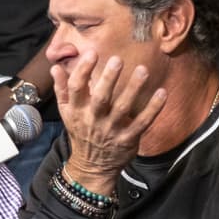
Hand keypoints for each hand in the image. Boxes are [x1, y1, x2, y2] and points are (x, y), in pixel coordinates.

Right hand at [53, 51, 165, 193]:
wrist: (92, 165)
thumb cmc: (80, 132)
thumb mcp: (66, 112)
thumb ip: (62, 89)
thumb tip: (56, 67)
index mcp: (76, 111)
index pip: (76, 88)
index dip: (83, 70)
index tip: (91, 53)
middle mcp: (93, 119)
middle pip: (100, 97)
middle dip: (109, 78)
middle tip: (117, 59)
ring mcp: (111, 130)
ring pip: (123, 108)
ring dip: (133, 88)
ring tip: (142, 70)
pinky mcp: (128, 139)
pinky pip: (142, 122)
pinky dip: (153, 108)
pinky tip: (162, 93)